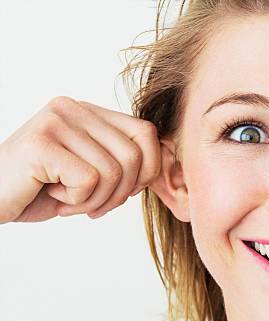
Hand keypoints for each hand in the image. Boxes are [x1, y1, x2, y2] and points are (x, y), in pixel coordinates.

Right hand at [0, 96, 160, 222]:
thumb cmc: (42, 189)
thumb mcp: (92, 172)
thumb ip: (124, 162)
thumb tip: (168, 167)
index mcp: (90, 112)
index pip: (146, 133)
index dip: (148, 170)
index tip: (124, 191)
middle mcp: (73, 108)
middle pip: (135, 154)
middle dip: (121, 192)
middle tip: (92, 205)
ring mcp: (56, 122)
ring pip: (113, 171)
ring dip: (95, 200)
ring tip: (67, 200)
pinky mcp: (41, 143)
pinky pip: (88, 181)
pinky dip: (75, 201)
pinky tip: (51, 195)